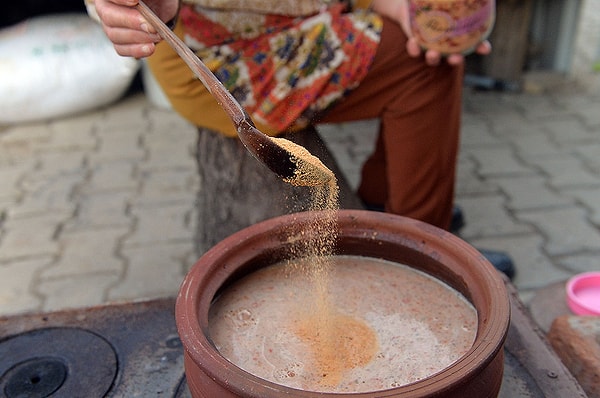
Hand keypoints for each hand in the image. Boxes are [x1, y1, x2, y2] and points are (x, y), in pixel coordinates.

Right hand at [94, 0, 178, 57]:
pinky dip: (136, 50)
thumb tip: (137, 0)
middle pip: (109, 16)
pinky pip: (122, 49)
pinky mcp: (119, 42)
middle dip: (132, 22)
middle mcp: (105, 8)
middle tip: (151, 26)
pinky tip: (150, 48)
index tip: (135, 1)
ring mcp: (110, 26)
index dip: (121, 0)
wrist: (162, 6)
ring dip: (138, 37)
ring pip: (115, 35)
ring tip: (157, 35)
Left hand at [371, 0, 491, 65]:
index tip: (485, 48)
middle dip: (456, 60)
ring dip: (433, 58)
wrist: (417, 3)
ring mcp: (431, 46)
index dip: (482, 48)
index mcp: (460, 36)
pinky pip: (415, 50)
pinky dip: (414, 49)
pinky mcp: (415, 44)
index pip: (476, 44)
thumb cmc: (439, 1)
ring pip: (433, 58)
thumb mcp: (452, 1)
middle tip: (456, 58)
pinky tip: (413, 43)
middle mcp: (447, 45)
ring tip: (432, 54)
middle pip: (454, 57)